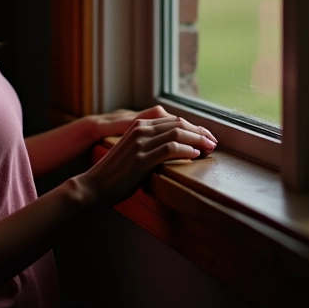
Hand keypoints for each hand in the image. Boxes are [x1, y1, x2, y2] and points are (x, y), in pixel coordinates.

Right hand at [74, 114, 216, 210]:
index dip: (194, 127)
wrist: (94, 186)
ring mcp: (140, 144)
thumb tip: (173, 148)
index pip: (173, 120)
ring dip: (197, 139)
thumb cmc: (115, 174)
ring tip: (210, 148)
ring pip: (176, 133)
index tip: (207, 136)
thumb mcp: (133, 152)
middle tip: (214, 141)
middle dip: (200, 131)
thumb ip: (150, 146)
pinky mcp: (141, 159)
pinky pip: (169, 149)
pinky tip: (195, 155)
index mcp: (138, 126)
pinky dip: (185, 150)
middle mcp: (140, 130)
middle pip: (178, 124)